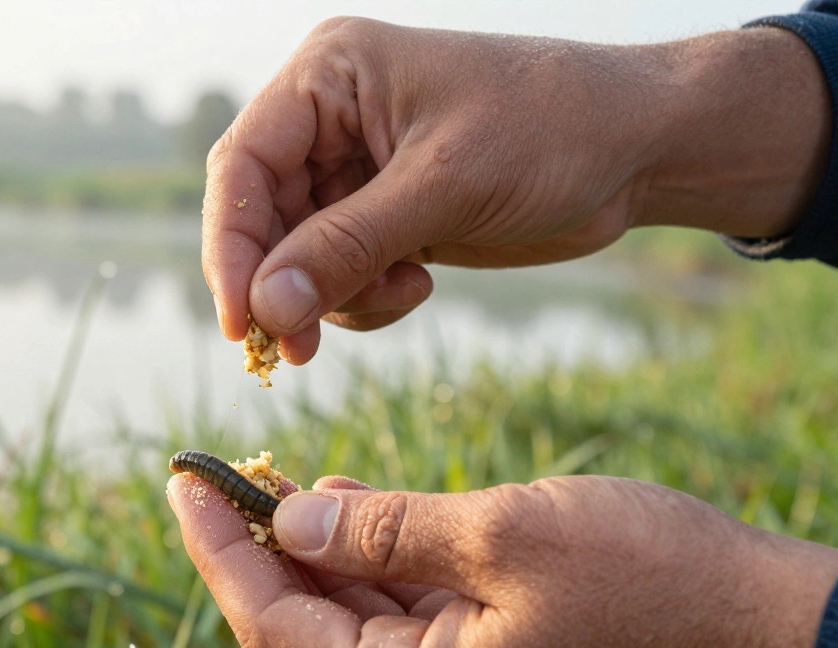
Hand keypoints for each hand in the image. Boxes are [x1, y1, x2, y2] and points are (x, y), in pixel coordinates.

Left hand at [167, 473, 837, 647]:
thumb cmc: (646, 581)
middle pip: (300, 623)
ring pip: (346, 610)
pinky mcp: (484, 643)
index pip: (276, 629)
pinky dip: (363, 550)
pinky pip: (396, 601)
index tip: (185, 485)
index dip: (221, 554)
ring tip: (267, 477)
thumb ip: (386, 530)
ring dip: (305, 544)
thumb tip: (293, 517)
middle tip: (214, 476)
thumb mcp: (502, 537)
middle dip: (252, 546)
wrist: (755, 619)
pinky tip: (342, 498)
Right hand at [203, 19, 828, 362]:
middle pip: (262, 217)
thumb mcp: (444, 186)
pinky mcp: (385, 213)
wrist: (639, 149)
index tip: (241, 322)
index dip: (231, 245)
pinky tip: (419, 284)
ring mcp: (356, 169)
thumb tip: (265, 310)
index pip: (244, 164)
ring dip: (332, 295)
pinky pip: (340, 273)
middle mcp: (331, 118)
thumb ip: (347, 246)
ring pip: (297, 256)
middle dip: (282, 284)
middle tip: (298, 350)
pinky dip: (365, 297)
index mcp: (330, 75)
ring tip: (398, 294)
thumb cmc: (551, 131)